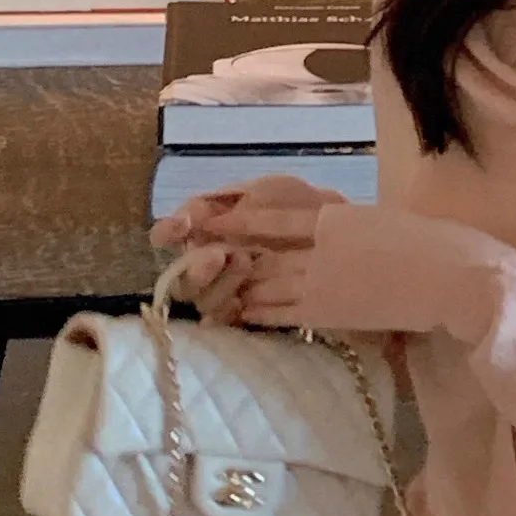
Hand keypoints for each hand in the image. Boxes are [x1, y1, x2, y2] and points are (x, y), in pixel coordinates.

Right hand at [150, 176, 341, 326]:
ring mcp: (232, 292)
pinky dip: (231, 316)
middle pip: (184, 278)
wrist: (348, 238)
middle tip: (220, 255)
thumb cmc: (305, 209)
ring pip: (206, 302)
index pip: (171, 235)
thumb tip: (185, 219)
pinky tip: (236, 309)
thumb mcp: (265, 192)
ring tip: (244, 264)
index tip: (181, 227)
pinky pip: (233, 323)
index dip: (168, 233)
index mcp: (209, 229)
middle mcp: (213, 263)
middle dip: (197, 266)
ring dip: (219, 286)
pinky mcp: (255, 316)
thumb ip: (223, 203)